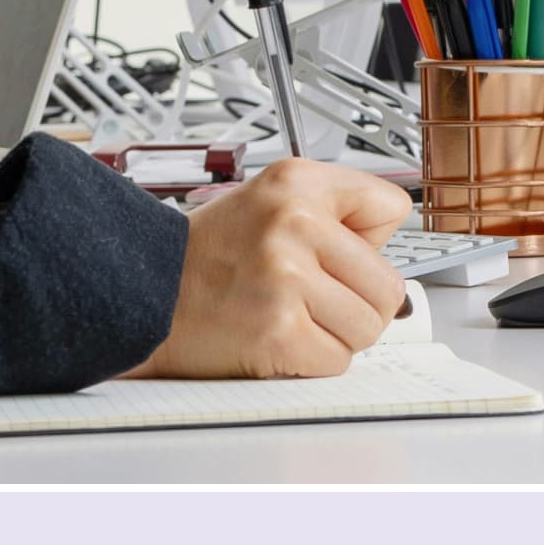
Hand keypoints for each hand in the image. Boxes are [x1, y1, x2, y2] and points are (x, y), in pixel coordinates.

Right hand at [122, 159, 413, 378]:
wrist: (148, 294)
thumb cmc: (211, 255)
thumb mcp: (272, 198)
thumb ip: (338, 210)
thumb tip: (395, 245)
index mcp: (297, 184)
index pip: (391, 207)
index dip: (368, 240)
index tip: (345, 252)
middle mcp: (295, 223)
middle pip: (389, 283)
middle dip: (357, 301)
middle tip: (313, 298)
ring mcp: (287, 278)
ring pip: (369, 326)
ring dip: (336, 334)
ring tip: (292, 315)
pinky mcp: (280, 330)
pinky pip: (338, 359)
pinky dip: (312, 360)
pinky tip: (280, 338)